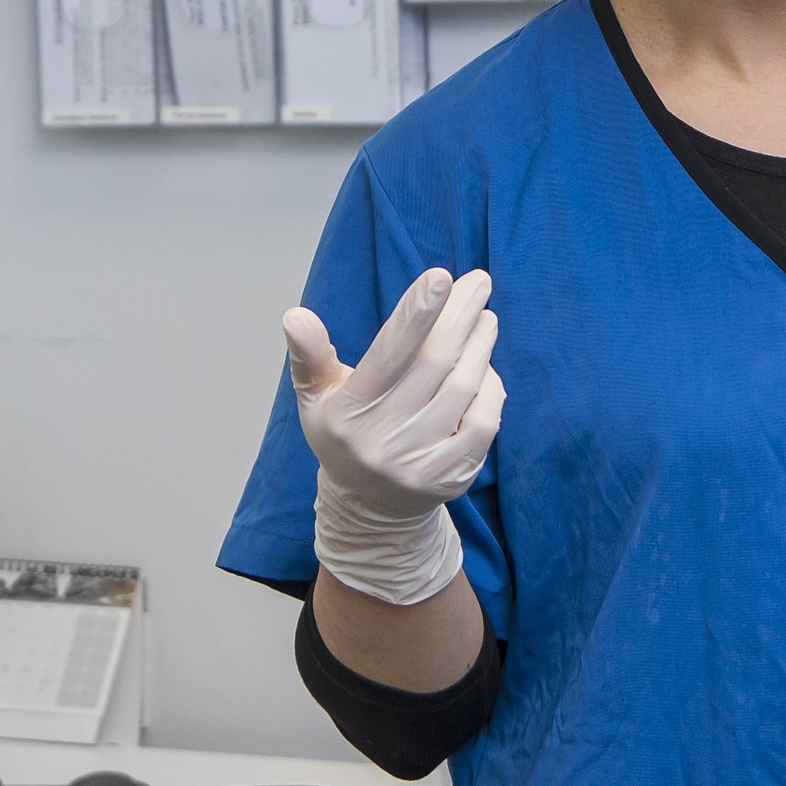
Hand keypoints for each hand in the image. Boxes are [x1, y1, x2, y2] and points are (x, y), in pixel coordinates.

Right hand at [285, 268, 503, 521]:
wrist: (369, 508)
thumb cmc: (344, 435)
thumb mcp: (316, 398)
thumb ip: (310, 356)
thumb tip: (295, 316)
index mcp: (348, 414)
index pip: (388, 357)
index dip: (416, 316)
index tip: (441, 277)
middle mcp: (384, 441)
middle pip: (434, 363)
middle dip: (459, 316)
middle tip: (477, 282)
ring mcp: (421, 462)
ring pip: (463, 388)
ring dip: (480, 344)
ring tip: (484, 316)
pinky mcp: (453, 477)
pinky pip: (484, 421)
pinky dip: (490, 386)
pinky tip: (485, 365)